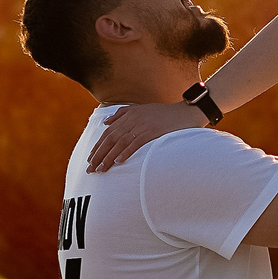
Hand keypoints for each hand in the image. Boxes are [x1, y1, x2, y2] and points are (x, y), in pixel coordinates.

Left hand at [85, 101, 208, 172]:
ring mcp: (143, 125)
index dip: (98, 146)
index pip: (108, 132)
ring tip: (101, 169)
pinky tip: (118, 161)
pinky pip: (135, 143)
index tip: (90, 158)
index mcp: (129, 114)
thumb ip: (122, 114)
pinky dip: (126, 152)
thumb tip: (105, 123)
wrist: (187, 111)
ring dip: (109, 157)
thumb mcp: (142, 109)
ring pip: (120, 143)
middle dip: (99, 154)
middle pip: (111, 139)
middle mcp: (133, 119)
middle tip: (90, 168)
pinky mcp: (153, 131)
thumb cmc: (165, 113)